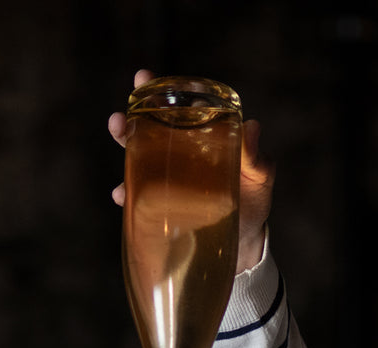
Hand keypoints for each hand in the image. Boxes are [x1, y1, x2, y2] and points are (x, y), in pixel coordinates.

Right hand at [108, 69, 274, 273]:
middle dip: (130, 117)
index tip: (144, 77)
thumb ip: (256, 157)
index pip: (178, 107)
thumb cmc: (253, 200)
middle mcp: (180, 152)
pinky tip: (122, 194)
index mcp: (202, 136)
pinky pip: (139, 196)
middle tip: (120, 117)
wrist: (245, 240)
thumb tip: (253, 126)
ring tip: (117, 140)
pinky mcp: (161, 205)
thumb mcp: (259, 177)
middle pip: (149, 127)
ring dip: (124, 145)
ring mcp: (168, 178)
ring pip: (138, 156)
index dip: (158, 91)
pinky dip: (127, 193)